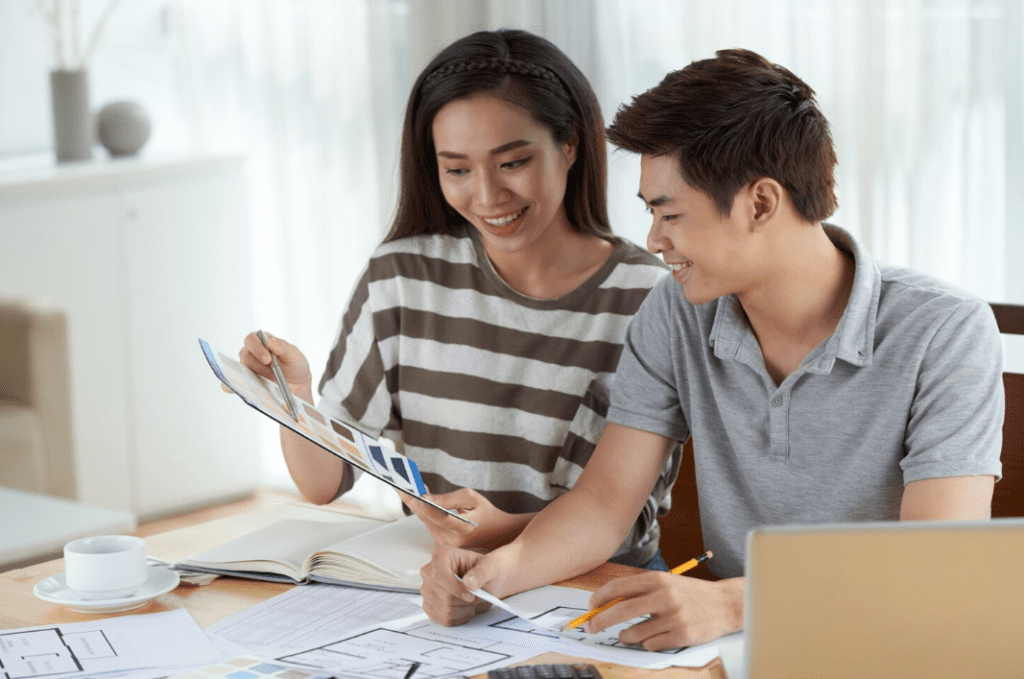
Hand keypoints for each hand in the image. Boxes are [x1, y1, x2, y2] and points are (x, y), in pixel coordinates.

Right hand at [230, 331, 312, 399]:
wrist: (298, 387)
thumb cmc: (295, 367)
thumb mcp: (295, 355)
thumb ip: (284, 346)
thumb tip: (270, 341)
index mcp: (263, 343)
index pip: (252, 339)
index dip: (257, 347)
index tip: (268, 358)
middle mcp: (252, 355)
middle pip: (244, 353)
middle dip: (255, 360)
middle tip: (267, 365)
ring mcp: (248, 370)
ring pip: (239, 369)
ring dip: (247, 374)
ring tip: (257, 382)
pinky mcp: (245, 383)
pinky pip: (233, 384)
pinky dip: (231, 386)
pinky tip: (234, 389)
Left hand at [399, 487, 532, 549]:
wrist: (495, 533)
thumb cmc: (484, 512)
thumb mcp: (471, 498)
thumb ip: (448, 498)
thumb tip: (426, 497)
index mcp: (461, 530)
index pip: (437, 516)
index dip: (422, 503)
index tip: (409, 492)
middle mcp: (450, 540)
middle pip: (425, 517)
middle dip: (411, 499)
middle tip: (397, 483)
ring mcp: (444, 544)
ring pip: (424, 520)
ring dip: (414, 503)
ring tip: (402, 486)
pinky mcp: (440, 543)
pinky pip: (427, 523)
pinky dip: (422, 509)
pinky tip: (414, 496)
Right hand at [420, 543, 521, 625]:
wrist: (482, 580)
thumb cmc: (484, 570)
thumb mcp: (490, 566)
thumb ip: (481, 572)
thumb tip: (469, 583)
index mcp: (441, 555)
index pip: (440, 574)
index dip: (455, 588)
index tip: (471, 597)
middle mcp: (429, 572)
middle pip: (445, 596)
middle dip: (466, 601)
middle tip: (479, 597)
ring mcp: (426, 590)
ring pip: (446, 609)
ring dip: (465, 610)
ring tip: (473, 601)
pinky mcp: (429, 605)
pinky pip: (443, 618)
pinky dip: (459, 617)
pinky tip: (466, 608)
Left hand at [582, 573, 743, 649]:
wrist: (725, 604)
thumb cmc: (690, 594)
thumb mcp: (666, 583)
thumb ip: (640, 590)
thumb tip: (607, 602)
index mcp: (657, 579)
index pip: (619, 587)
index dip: (600, 598)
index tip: (591, 606)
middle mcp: (665, 596)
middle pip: (621, 610)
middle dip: (601, 621)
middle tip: (592, 627)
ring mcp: (674, 616)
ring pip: (635, 632)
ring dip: (626, 635)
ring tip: (629, 633)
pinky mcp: (682, 635)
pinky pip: (651, 644)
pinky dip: (647, 643)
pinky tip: (655, 636)